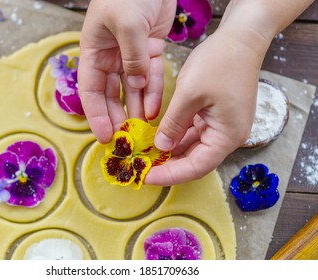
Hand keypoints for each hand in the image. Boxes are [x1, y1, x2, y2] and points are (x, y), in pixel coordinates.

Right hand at [78, 0, 175, 142]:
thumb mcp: (126, 22)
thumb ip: (132, 58)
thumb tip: (137, 87)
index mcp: (94, 51)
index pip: (90, 91)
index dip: (95, 115)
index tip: (103, 136)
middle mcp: (110, 57)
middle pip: (110, 95)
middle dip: (117, 117)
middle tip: (126, 140)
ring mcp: (131, 55)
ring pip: (132, 90)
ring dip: (136, 109)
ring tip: (143, 132)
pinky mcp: (151, 50)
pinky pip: (151, 77)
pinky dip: (153, 93)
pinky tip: (154, 110)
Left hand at [145, 28, 269, 185]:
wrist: (240, 38)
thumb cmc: (219, 62)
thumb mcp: (189, 94)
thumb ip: (173, 124)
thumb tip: (160, 147)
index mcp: (227, 136)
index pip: (196, 167)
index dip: (170, 175)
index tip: (146, 177)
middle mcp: (227, 136)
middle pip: (195, 161)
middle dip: (169, 165)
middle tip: (143, 167)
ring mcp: (222, 126)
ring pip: (193, 147)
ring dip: (171, 151)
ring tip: (147, 155)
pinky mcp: (216, 116)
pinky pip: (194, 132)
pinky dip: (177, 136)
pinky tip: (159, 138)